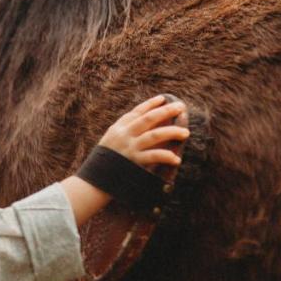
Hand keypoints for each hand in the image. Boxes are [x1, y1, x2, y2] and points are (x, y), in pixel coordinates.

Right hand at [61, 95, 188, 225]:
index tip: (163, 98)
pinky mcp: (134, 161)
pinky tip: (176, 158)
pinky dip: (166, 156)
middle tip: (181, 107)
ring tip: (186, 132)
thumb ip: (124, 133)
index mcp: (118, 129)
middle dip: (166, 111)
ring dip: (172, 132)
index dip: (150, 104)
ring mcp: (129, 148)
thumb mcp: (110, 142)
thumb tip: (145, 127)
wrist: (94, 181)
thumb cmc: (104, 162)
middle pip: (148, 119)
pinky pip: (154, 156)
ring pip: (154, 135)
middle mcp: (124, 135)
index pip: (136, 112)